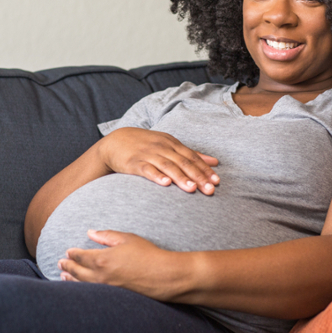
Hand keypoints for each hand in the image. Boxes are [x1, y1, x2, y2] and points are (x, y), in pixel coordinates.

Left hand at [58, 230, 190, 301]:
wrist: (163, 276)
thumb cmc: (147, 254)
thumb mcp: (127, 239)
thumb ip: (106, 235)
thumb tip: (91, 233)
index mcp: (102, 259)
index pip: (80, 256)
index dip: (72, 254)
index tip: (68, 252)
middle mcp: (100, 276)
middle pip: (77, 272)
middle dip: (67, 267)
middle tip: (60, 264)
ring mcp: (106, 289)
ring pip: (81, 286)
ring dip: (70, 280)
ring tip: (63, 277)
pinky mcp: (112, 298)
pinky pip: (91, 294)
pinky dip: (82, 290)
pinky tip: (80, 289)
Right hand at [97, 127, 219, 194]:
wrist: (115, 142)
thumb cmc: (145, 145)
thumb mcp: (168, 145)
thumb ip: (191, 154)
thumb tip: (215, 162)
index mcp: (172, 143)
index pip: (192, 157)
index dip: (204, 169)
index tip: (216, 182)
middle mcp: (162, 147)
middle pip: (183, 162)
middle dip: (197, 176)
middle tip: (209, 190)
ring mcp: (148, 154)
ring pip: (167, 166)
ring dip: (181, 177)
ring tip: (192, 189)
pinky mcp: (134, 163)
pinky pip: (147, 169)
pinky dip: (157, 176)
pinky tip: (165, 184)